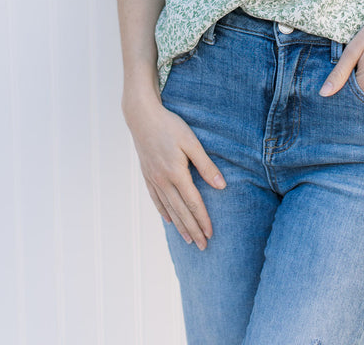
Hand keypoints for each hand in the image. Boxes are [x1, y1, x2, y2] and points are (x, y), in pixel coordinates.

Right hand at [124, 97, 225, 249]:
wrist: (142, 117)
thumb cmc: (170, 126)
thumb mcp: (192, 142)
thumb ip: (206, 165)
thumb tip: (221, 186)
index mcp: (176, 173)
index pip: (193, 203)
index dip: (202, 220)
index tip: (210, 234)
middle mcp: (163, 181)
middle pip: (181, 211)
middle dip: (193, 230)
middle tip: (203, 247)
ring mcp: (153, 179)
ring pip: (169, 209)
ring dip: (180, 226)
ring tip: (188, 240)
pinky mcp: (147, 175)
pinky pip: (156, 200)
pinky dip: (164, 212)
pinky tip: (169, 221)